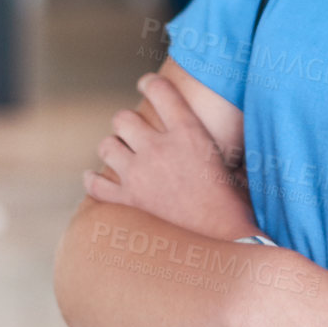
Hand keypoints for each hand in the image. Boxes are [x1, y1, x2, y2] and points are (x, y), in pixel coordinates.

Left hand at [84, 72, 259, 241]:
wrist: (221, 244)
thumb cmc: (234, 208)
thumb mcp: (234, 167)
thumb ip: (227, 151)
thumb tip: (234, 148)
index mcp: (188, 134)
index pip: (160, 91)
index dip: (150, 82)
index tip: (145, 83)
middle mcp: (158, 148)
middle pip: (123, 117)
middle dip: (126, 122)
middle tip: (132, 130)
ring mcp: (138, 175)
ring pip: (106, 145)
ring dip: (112, 148)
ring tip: (118, 154)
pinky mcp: (125, 202)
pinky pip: (95, 184)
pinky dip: (92, 181)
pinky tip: (94, 179)